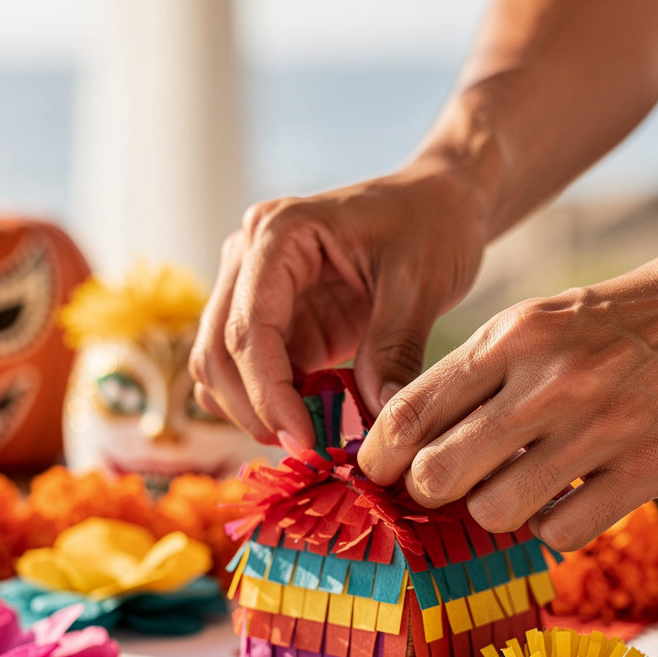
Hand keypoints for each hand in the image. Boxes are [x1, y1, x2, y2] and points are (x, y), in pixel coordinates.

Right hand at [189, 161, 489, 448]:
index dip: (268, 394)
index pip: (249, 328)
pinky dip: (270, 405)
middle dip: (253, 410)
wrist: (441, 204)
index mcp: (279, 234)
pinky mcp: (276, 320)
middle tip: (306, 452)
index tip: (304, 441)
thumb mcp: (420, 282)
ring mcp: (255, 289)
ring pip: (220, 368)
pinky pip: (250, 373)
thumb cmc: (433, 224)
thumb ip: (393, 347)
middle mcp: (250, 257)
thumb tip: (375, 417)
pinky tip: (314, 421)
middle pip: (217, 351)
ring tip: (312, 440)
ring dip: (254, 411)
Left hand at [358, 242, 657, 550]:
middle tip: (448, 486)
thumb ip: (486, 374)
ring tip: (517, 489)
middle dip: (429, 492)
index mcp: (514, 334)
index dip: (379, 457)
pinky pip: (562, 532)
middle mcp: (548, 381)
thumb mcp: (550, 316)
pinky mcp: (650, 471)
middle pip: (438, 475)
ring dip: (495, 512)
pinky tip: (568, 499)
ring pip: (495, 513)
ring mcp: (601, 429)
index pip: (409, 413)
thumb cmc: (636, 313)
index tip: (379, 473)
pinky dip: (553, 526)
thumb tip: (423, 443)